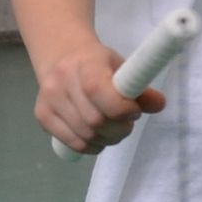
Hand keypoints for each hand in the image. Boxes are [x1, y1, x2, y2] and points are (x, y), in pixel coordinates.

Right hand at [36, 36, 159, 154]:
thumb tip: (159, 104)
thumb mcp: (121, 66)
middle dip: (119, 128)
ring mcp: (49, 100)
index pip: (98, 92)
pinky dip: (92, 146)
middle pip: (95, 120)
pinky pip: (73, 143)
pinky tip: (99, 138)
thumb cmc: (97, 63)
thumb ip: (140, 87)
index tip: (133, 110)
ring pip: (85, 136)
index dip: (122, 109)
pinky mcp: (42, 116)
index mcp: (84, 64)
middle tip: (126, 123)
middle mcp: (61, 82)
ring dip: (107, 139)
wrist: (62, 56)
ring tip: (114, 130)